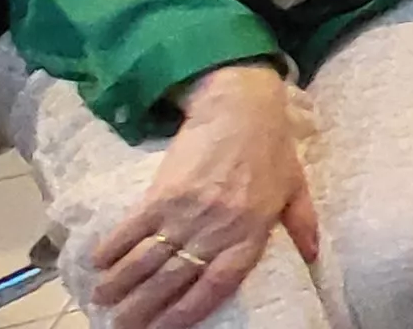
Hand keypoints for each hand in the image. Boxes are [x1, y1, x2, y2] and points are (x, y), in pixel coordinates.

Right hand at [90, 64, 317, 328]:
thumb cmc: (272, 147)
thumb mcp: (296, 187)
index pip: (216, 286)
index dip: (187, 312)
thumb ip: (303, 224)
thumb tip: (313, 257)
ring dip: (122, 284)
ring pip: (148, 259)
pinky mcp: (163, 191)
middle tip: (123, 327)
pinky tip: (99, 265)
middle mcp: (217, 228)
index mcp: (251, 233)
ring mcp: (188, 211)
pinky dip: (113, 248)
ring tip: (103, 302)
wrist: (241, 106)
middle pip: (174, 280)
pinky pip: (133, 227)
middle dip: (143, 308)